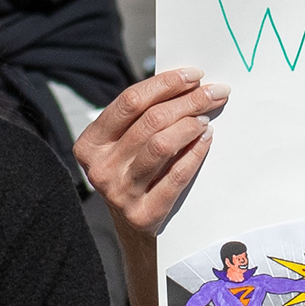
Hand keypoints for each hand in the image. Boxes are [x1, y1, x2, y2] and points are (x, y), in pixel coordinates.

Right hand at [77, 68, 225, 235]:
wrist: (133, 229)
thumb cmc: (133, 174)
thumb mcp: (124, 145)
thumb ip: (142, 117)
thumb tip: (186, 84)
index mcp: (90, 143)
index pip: (131, 102)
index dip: (166, 84)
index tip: (194, 75)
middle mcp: (100, 168)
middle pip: (151, 121)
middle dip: (188, 101)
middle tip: (214, 92)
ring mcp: (120, 193)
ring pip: (161, 145)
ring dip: (191, 125)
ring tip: (207, 117)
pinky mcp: (142, 214)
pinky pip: (176, 176)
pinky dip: (195, 153)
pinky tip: (206, 140)